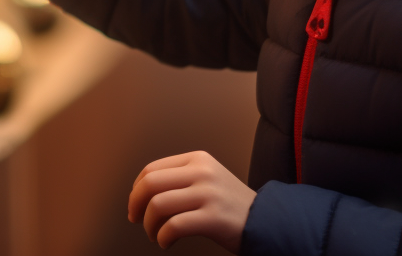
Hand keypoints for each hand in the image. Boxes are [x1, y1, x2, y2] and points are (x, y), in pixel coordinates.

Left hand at [127, 151, 255, 251]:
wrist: (266, 221)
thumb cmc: (230, 205)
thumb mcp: (207, 178)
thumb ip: (179, 178)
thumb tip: (141, 192)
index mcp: (198, 159)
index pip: (151, 169)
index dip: (136, 190)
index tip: (135, 205)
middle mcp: (202, 172)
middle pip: (150, 184)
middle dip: (135, 205)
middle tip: (135, 219)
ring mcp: (209, 193)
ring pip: (158, 205)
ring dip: (149, 225)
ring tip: (154, 234)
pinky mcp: (214, 217)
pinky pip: (173, 226)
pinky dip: (163, 237)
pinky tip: (166, 242)